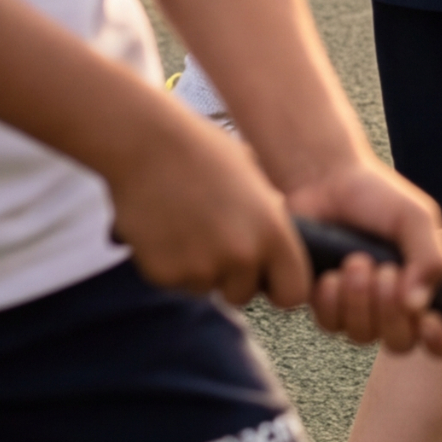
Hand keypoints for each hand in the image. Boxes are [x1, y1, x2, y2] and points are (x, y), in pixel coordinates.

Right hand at [101, 97, 316, 310]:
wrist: (149, 146)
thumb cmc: (204, 153)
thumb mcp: (254, 182)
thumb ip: (267, 220)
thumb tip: (273, 248)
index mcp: (272, 232)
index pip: (293, 292)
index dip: (280, 287)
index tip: (267, 279)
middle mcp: (241, 256)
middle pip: (243, 295)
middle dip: (231, 279)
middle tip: (215, 244)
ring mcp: (201, 269)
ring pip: (205, 289)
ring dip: (199, 270)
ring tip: (187, 227)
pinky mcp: (164, 275)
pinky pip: (174, 283)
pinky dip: (170, 266)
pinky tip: (165, 231)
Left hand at [291, 159, 441, 355]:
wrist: (326, 184)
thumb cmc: (378, 198)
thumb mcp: (415, 219)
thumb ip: (428, 260)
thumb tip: (419, 307)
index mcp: (427, 286)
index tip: (428, 321)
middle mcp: (396, 306)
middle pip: (401, 343)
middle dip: (390, 310)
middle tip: (383, 272)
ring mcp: (359, 311)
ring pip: (363, 336)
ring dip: (359, 300)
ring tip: (354, 261)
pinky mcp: (326, 308)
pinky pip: (330, 326)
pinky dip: (331, 300)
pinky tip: (330, 273)